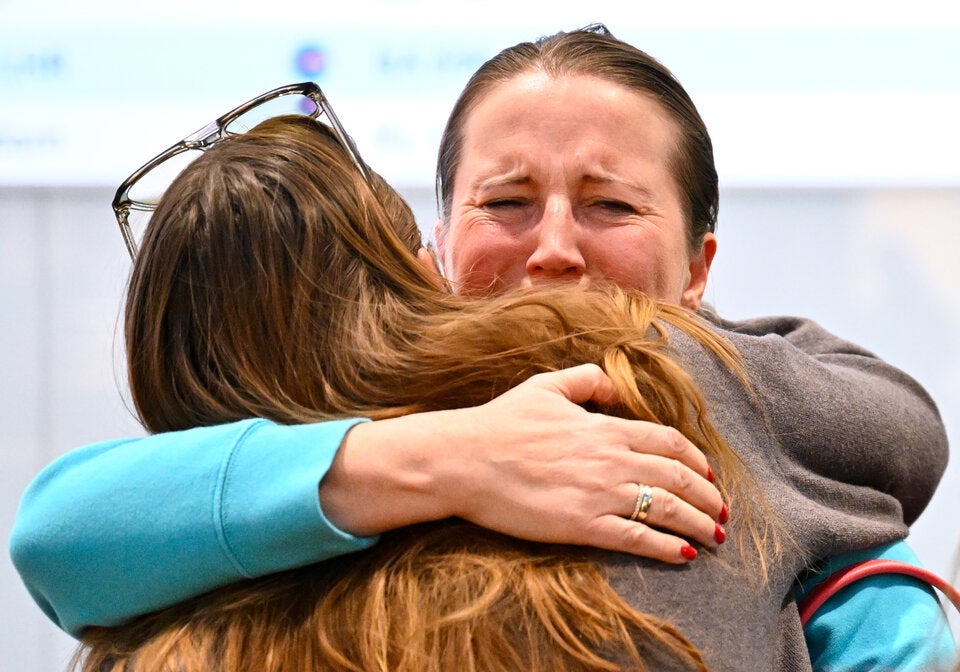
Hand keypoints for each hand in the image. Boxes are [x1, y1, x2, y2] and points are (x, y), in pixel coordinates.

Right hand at [321, 364, 724, 562]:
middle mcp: (610, 458)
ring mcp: (599, 492)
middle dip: (708, 497)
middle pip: (678, 477)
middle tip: (721, 512)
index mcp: (604, 427)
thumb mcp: (545, 386)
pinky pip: (637, 537)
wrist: (464, 458)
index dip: (696, 460)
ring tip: (715, 536)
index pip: (668, 442)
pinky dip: (666, 547)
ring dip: (698, 524)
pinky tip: (683, 555)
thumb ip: (587, 379)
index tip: (708, 475)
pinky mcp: (583, 524)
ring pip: (667, 508)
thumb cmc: (500, 422)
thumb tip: (617, 386)